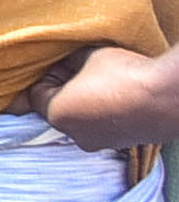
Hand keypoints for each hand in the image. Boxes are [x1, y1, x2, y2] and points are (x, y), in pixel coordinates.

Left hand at [19, 44, 178, 152]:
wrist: (168, 98)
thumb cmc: (125, 74)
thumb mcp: (88, 56)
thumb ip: (68, 62)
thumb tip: (64, 65)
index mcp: (57, 114)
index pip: (35, 94)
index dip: (47, 75)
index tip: (61, 64)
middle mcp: (73, 135)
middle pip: (58, 108)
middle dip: (65, 90)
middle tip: (82, 71)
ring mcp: (98, 143)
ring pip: (80, 119)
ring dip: (86, 103)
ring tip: (105, 84)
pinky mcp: (119, 145)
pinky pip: (101, 126)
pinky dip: (104, 113)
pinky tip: (118, 98)